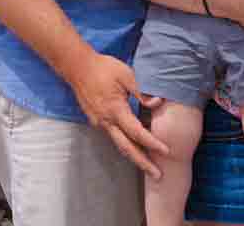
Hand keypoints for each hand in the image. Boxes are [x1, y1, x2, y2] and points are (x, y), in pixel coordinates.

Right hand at [67, 50, 169, 178]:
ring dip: (134, 156)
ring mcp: (99, 122)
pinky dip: (125, 144)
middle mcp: (106, 121)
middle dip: (143, 162)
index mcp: (115, 110)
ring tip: (148, 166)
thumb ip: (141, 91)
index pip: (137, 132)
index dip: (152, 143)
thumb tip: (157, 103)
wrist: (77, 67)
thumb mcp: (126, 74)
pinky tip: (133, 147)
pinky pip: (113, 136)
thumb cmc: (103, 68)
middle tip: (158, 175)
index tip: (166, 151)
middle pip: (127, 148)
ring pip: (119, 144)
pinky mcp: (95, 120)